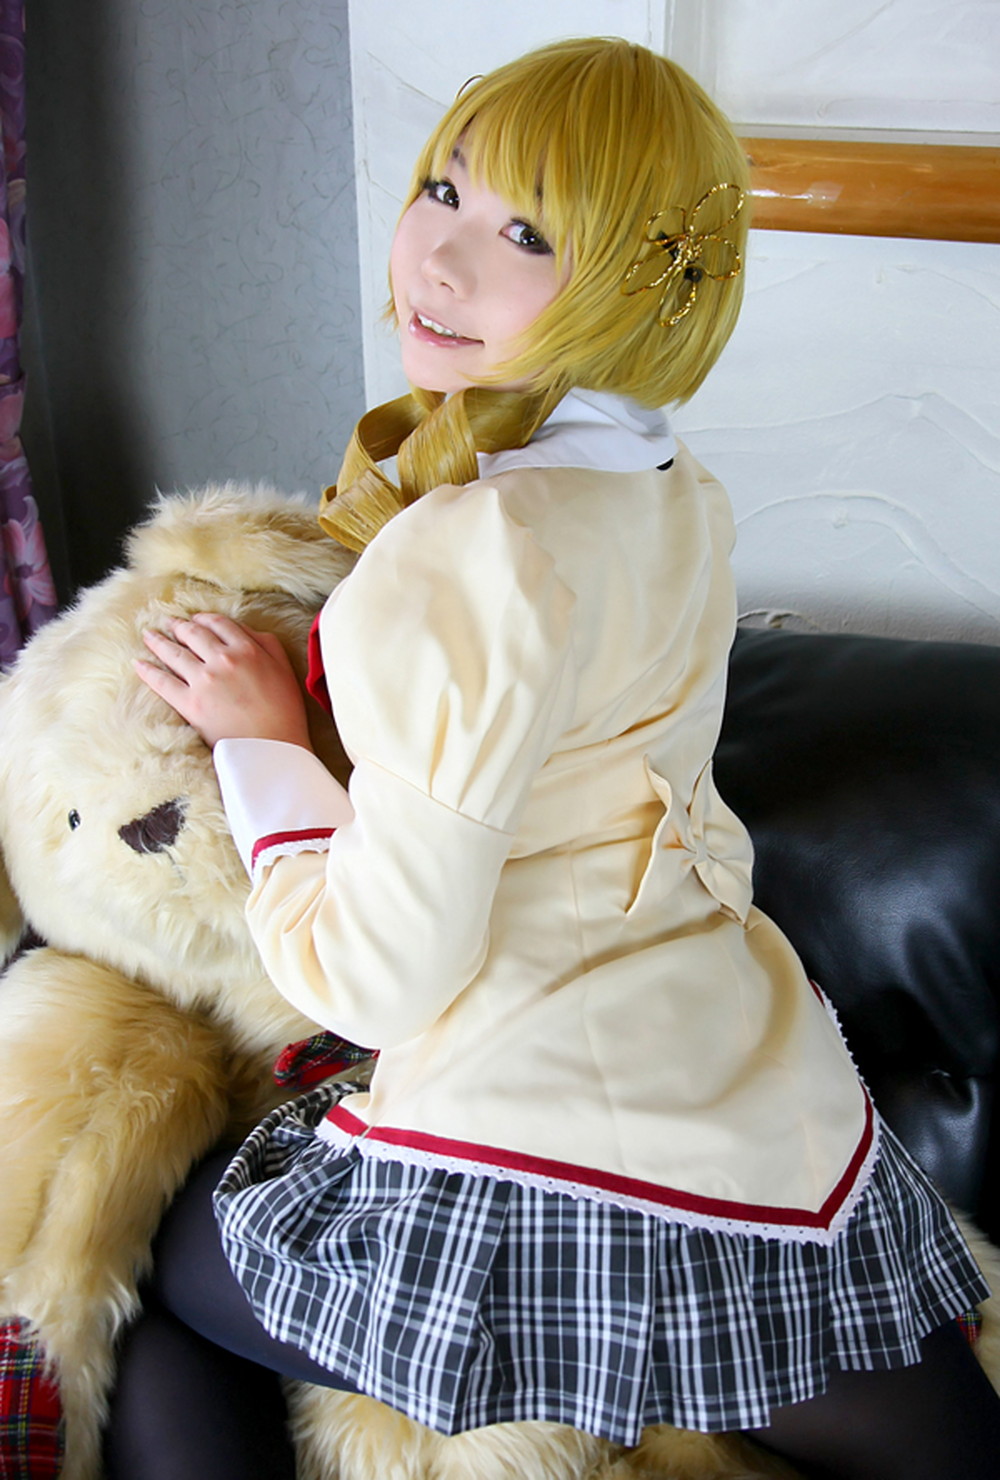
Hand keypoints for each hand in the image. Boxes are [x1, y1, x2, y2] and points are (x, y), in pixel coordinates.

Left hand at [136, 613, 313, 750]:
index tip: (195, 619)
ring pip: (174, 654)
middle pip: (193, 634)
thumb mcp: (285, 668)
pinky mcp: (189, 704)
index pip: (219, 624)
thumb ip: (266, 643)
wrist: (274, 748)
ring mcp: (204, 681)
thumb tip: (244, 630)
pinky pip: (162, 681)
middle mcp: (223, 660)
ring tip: (149, 636)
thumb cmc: (284, 712)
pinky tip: (139, 664)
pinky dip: (148, 671)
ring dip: (158, 641)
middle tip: (168, 622)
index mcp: (247, 649)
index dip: (204, 619)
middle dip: (178, 626)